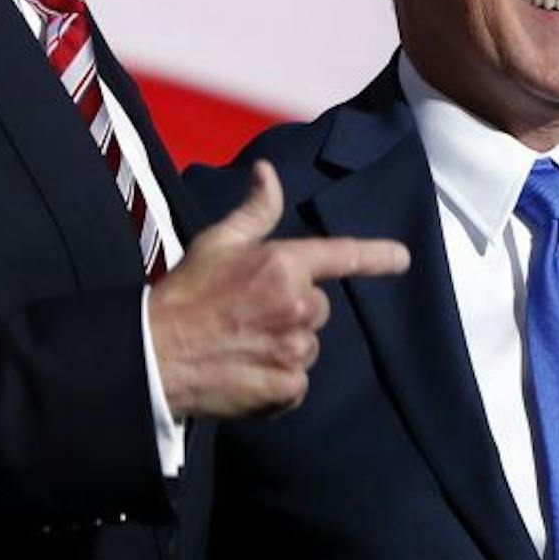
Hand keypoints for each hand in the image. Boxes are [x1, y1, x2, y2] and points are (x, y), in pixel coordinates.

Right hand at [150, 161, 408, 418]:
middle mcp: (297, 306)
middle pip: (319, 308)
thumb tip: (268, 171)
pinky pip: (296, 383)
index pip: (343, 256)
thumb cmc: (185, 295)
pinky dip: (277, 383)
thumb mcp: (217, 243)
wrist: (155, 355)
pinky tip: (246, 373)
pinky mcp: (286, 388)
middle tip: (251, 314)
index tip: (403, 258)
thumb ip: (254, 210)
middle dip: (293, 310)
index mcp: (284, 264)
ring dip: (285, 347)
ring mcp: (294, 349)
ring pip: (308, 346)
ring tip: (244, 345)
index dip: (378, 256)